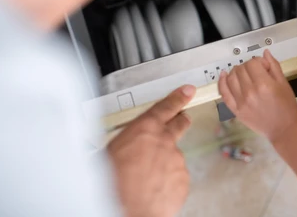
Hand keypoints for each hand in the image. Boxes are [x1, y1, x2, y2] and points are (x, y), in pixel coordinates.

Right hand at [107, 86, 194, 216]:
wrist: (126, 210)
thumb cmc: (112, 183)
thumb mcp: (108, 152)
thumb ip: (125, 142)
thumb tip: (120, 145)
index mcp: (145, 128)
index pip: (166, 106)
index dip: (179, 97)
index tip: (188, 91)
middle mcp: (165, 141)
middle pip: (180, 124)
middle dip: (181, 121)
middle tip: (181, 119)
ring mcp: (177, 160)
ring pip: (174, 156)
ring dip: (165, 161)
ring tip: (148, 175)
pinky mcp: (183, 179)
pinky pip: (176, 176)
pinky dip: (168, 180)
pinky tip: (153, 188)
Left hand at [218, 50, 296, 143]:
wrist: (283, 128)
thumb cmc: (286, 106)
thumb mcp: (284, 83)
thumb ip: (274, 66)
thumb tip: (265, 53)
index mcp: (264, 84)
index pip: (252, 63)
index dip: (258, 62)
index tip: (264, 67)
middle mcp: (250, 92)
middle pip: (241, 69)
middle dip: (248, 66)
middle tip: (256, 72)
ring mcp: (241, 101)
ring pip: (231, 77)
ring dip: (236, 71)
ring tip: (243, 74)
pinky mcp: (235, 110)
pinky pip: (224, 92)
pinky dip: (222, 82)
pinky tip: (224, 75)